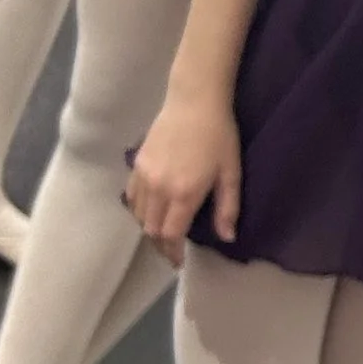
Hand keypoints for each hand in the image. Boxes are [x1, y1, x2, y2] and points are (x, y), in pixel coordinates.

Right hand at [126, 87, 240, 256]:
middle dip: (160, 245)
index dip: (173, 252)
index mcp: (183, 193)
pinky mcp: (137, 163)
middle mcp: (158, 188)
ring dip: (149, 229)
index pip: (170, 234)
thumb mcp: (231, 173)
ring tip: (162, 234)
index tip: (179, 261)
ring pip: (138, 215)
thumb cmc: (219, 136)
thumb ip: (228, 208)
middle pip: (151, 229)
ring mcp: (144, 175)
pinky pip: (131, 196)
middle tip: (172, 251)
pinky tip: (150, 211)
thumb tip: (227, 238)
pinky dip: (138, 210)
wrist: (194, 101)